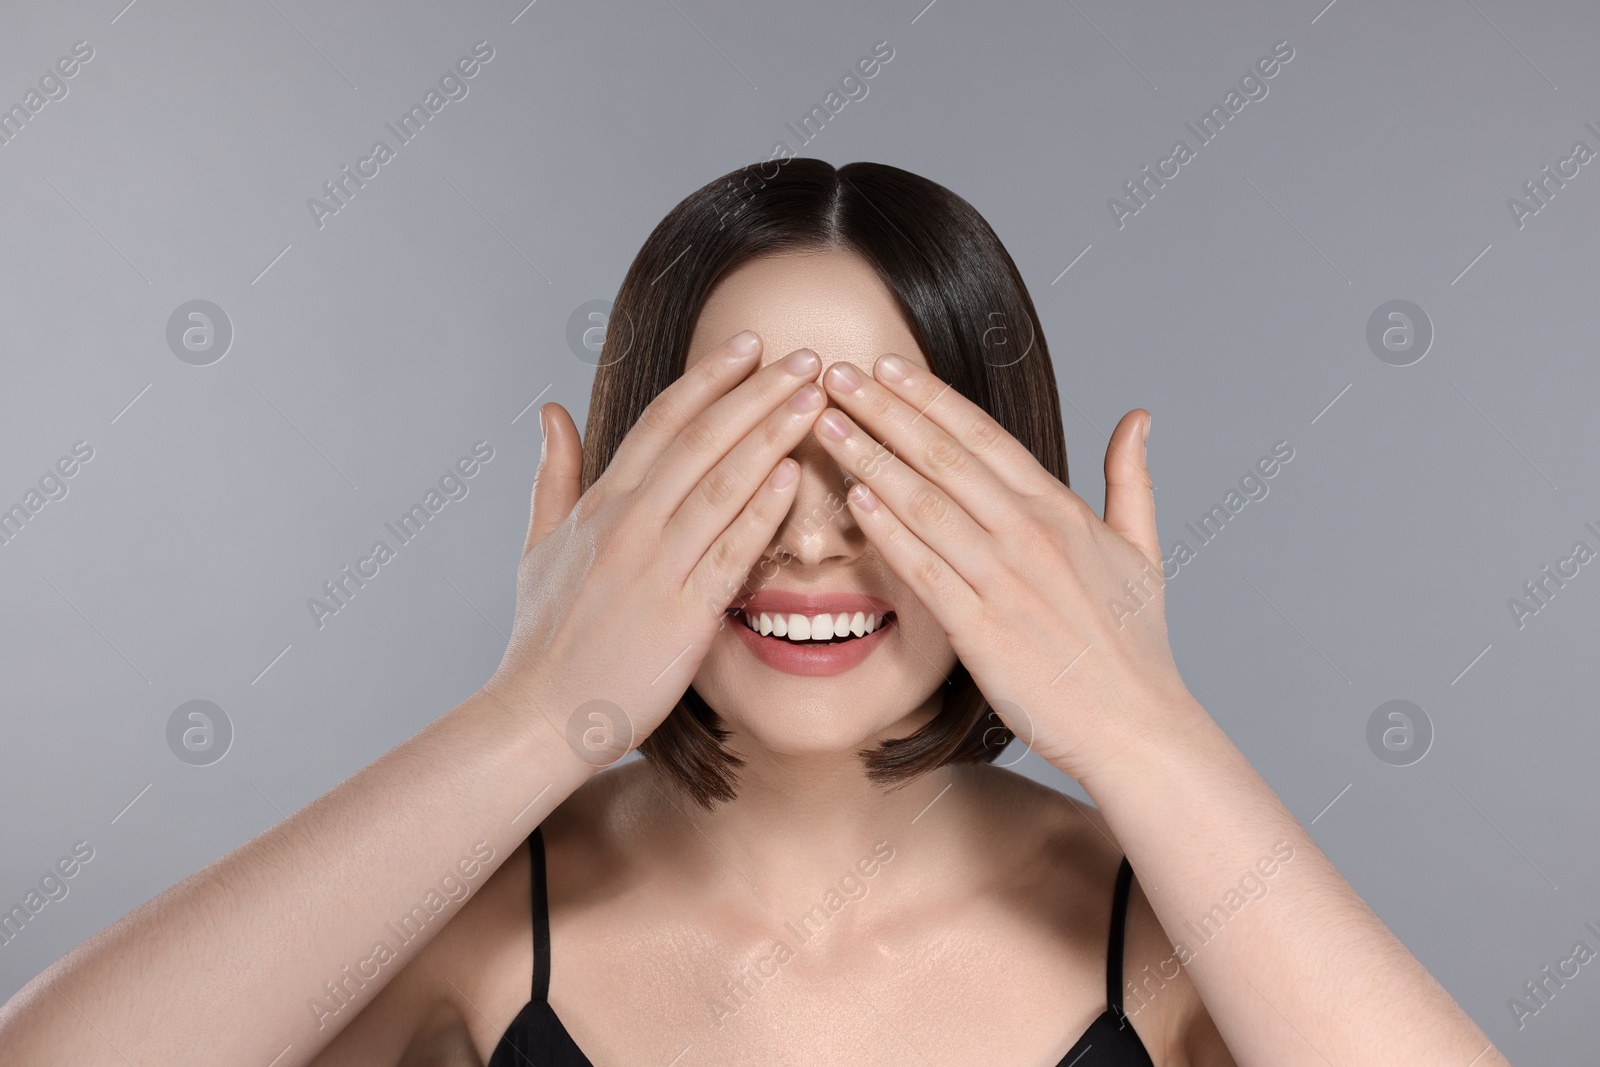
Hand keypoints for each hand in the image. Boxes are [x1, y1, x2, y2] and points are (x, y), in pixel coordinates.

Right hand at [482, 332, 826, 764]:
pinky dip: (762, 509)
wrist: (539, 715)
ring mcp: (654, 566)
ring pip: (722, 483)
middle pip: (701, 438)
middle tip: (804, 355)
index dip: (709, 378)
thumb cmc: (543, 638)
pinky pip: (730, 551)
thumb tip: (551, 410)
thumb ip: (554, 475)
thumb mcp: (537, 545)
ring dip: (771, 434)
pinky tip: (794, 475)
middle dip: (756, 391)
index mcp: (601, 504)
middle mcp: (628, 523)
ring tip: (815, 398)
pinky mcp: (681, 613)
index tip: (751, 346)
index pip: (662, 421)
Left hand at [812, 353, 1203, 781]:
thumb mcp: (1143, 549)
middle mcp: (1031, 534)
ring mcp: (1005, 580)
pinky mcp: (982, 630)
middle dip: (885, 410)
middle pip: (944, 456)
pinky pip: (923, 569)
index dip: (930, 397)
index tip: (887, 365)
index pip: (983, 436)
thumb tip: (1136, 417)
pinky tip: (853, 500)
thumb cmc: (1135, 645)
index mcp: (1062, 510)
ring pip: (924, 504)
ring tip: (825, 423)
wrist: (1136, 726)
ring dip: (869, 459)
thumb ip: (1131, 479)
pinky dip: (887, 532)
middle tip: (836, 372)